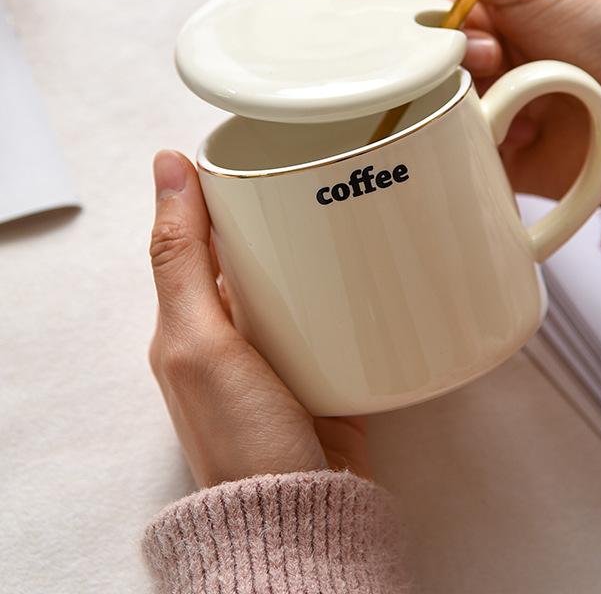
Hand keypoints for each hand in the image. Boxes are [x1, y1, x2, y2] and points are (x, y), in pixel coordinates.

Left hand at [148, 150, 368, 488]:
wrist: (303, 510)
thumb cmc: (240, 433)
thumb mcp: (198, 341)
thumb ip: (181, 258)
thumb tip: (165, 165)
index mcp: (191, 322)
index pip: (201, 236)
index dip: (224, 191)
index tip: (261, 150)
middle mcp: (233, 333)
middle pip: (256, 255)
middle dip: (282, 216)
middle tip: (323, 175)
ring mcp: (281, 349)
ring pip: (300, 280)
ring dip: (320, 250)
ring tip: (355, 208)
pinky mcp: (324, 365)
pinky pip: (335, 312)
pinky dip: (348, 288)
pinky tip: (374, 266)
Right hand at [326, 0, 600, 211]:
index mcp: (475, 6)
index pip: (395, 5)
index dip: (374, 12)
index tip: (353, 21)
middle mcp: (469, 58)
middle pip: (402, 61)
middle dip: (432, 57)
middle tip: (482, 53)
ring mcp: (476, 109)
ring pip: (419, 108)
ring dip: (454, 99)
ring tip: (510, 89)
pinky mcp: (481, 160)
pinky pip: (442, 153)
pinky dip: (458, 144)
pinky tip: (499, 131)